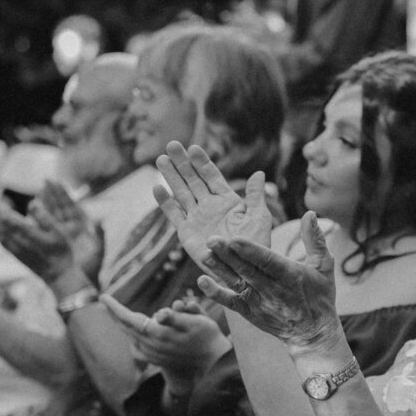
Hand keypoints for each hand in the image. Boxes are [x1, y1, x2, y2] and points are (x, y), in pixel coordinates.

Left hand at [0, 195, 75, 283]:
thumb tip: (31, 203)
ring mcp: (14, 249)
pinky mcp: (15, 254)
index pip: (5, 217)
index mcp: (28, 234)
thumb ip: (44, 217)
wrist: (58, 275)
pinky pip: (0, 238)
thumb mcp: (60, 232)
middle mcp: (18, 242)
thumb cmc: (61, 251)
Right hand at [37, 180, 102, 281]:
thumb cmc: (92, 269)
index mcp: (81, 228)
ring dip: (45, 203)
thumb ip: (100, 235)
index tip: (56, 181)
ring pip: (51, 216)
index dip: (63, 194)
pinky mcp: (53, 242)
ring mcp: (61, 235)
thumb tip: (101, 220)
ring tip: (37, 190)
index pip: (71, 206)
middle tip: (45, 180)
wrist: (82, 283)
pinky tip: (31, 210)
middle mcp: (71, 230)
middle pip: (60, 207)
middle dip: (53, 194)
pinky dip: (38, 218)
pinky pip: (45, 227)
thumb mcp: (98, 252)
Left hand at [100, 294, 229, 381]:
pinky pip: (138, 348)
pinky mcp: (157, 360)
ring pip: (131, 337)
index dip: (115, 307)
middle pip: (126, 328)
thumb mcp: (197, 322)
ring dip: (124, 325)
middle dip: (114, 314)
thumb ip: (176, 317)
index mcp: (158, 334)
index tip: (102, 296)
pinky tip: (134, 337)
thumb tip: (159, 314)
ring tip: (117, 315)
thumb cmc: (208, 339)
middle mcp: (151, 346)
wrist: (213, 366)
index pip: (128, 318)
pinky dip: (133, 339)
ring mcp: (153, 355)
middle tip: (105, 302)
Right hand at [154, 141, 272, 274]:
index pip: (211, 176)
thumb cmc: (255, 247)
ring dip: (172, 176)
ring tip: (161, 159)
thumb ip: (255, 196)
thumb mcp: (259, 218)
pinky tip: (157, 187)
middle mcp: (209, 207)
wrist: (242, 271)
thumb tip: (259, 172)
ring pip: (181, 193)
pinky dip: (165, 202)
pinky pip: (174, 215)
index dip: (201, 162)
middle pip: (193, 180)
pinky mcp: (187, 233)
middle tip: (172, 144)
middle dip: (182, 162)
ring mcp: (197, 219)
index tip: (193, 147)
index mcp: (227, 201)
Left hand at [198, 211, 341, 351]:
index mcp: (291, 275)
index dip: (250, 251)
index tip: (235, 238)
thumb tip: (310, 213)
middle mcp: (272, 289)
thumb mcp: (324, 266)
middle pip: (247, 270)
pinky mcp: (249, 312)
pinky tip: (201, 282)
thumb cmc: (320, 296)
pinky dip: (216, 293)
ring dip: (219, 269)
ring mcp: (258, 302)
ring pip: (236, 282)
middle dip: (228, 255)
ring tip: (204, 255)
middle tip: (211, 239)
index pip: (267, 261)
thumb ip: (315, 239)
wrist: (312, 334)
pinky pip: (230, 302)